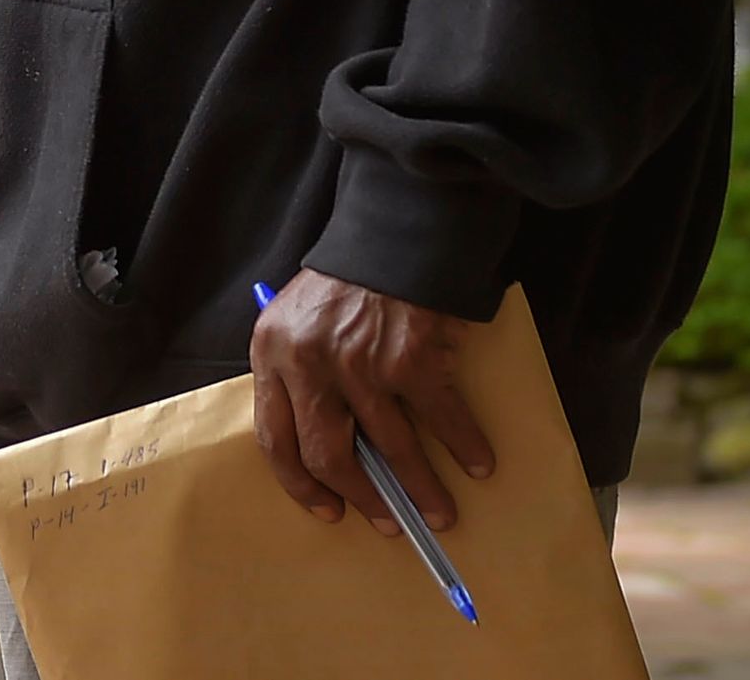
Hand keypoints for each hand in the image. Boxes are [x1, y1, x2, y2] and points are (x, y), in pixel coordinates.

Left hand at [248, 269, 495, 536]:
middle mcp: (309, 363)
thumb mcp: (297, 316)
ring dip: (420, 489)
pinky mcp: (410, 358)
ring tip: (439, 514)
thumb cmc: (348, 275)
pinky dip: (464, 445)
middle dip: (362, 498)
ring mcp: (360, 364)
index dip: (300, 485)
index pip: (274, 439)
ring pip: (390, 448)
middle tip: (387, 522)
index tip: (327, 509)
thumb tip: (329, 442)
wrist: (395, 227)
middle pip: (328, 455)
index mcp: (272, 352)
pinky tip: (478, 463)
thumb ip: (298, 370)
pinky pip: (440, 417)